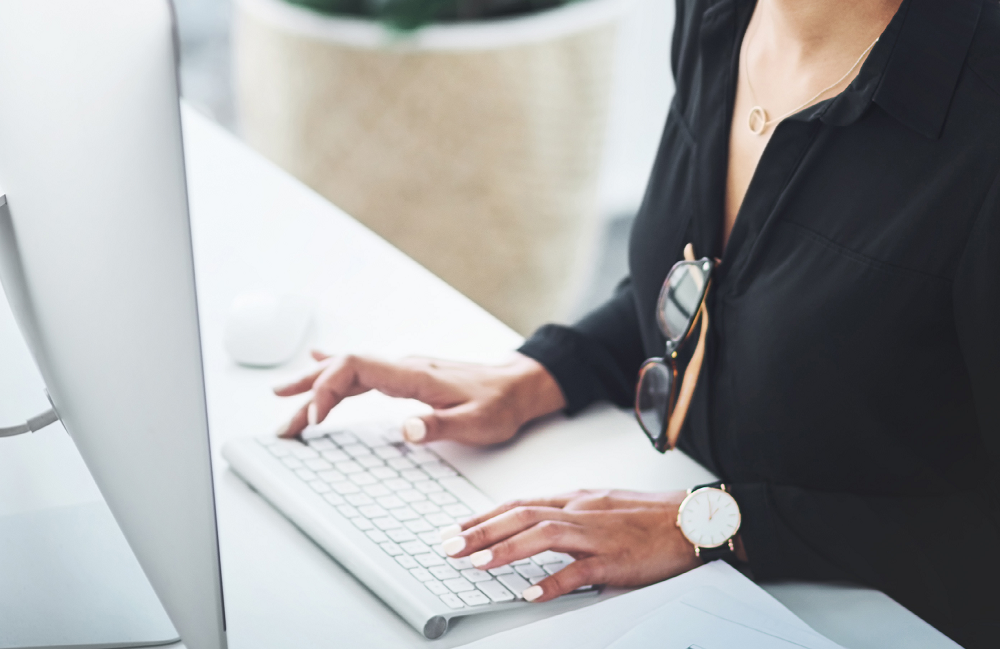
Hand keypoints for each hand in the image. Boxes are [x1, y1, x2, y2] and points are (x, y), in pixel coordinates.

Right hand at [273, 351, 565, 444]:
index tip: (316, 419)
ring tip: (282, 398)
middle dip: (308, 391)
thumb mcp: (476, 423)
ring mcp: (403, 369)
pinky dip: (334, 373)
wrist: (519, 386)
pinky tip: (316, 366)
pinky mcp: (406, 377)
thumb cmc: (500, 405)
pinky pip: (361, 371)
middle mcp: (403, 366)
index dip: (328, 388)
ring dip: (315, 384)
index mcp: (414, 374)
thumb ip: (439, 426)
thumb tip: (404, 429)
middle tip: (281, 418)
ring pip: (348, 370)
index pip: (356, 368)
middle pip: (343, 368)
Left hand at [438, 490, 703, 602]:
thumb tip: (534, 524)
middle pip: (522, 515)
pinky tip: (531, 594)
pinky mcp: (615, 559)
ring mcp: (597, 534)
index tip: (456, 529)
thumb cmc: (648, 517)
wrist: (691, 520)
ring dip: (507, 550)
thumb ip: (568, 514)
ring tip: (478, 564)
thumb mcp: (601, 505)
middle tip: (449, 546)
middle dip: (482, 531)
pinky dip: (553, 582)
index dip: (484, 517)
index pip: (519, 504)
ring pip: (543, 535)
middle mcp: (580, 511)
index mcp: (575, 499)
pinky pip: (579, 570)